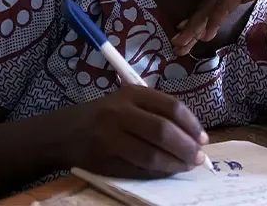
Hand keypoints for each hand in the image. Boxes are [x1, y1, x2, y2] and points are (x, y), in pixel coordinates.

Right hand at [66, 85, 207, 177]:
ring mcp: (109, 137)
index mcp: (131, 93)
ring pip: (150, 154)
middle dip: (186, 147)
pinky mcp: (102, 160)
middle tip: (199, 157)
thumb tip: (193, 135)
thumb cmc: (104, 116)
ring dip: (174, 163)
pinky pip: (136, 169)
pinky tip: (166, 171)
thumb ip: (156, 112)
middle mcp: (119, 112)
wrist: (63, 132)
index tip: (203, 138)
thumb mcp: (127, 102)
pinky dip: (156, 172)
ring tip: (186, 166)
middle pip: (163, 131)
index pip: (171, 107)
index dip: (192, 124)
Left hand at [171, 0, 266, 55]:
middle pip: (207, 8)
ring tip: (181, 43)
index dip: (203, 19)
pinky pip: (225, 5)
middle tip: (178, 44)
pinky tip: (205, 33)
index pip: (217, 5)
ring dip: (195, 27)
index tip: (191, 34)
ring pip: (210, 8)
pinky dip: (213, 19)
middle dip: (192, 27)